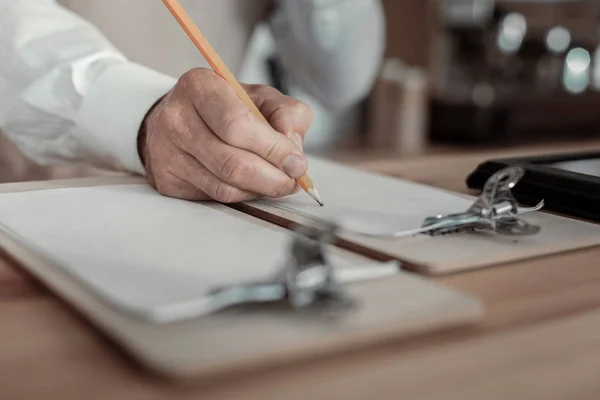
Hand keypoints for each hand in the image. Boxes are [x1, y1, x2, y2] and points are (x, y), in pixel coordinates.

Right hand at [138, 68, 312, 201]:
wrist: (182, 120)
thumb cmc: (227, 107)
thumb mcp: (261, 97)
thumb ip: (287, 115)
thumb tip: (293, 152)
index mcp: (200, 86)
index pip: (237, 124)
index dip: (273, 149)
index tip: (296, 162)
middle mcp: (177, 118)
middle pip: (232, 162)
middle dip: (272, 178)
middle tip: (292, 181)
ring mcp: (167, 152)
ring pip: (225, 186)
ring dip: (259, 190)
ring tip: (276, 182)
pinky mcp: (167, 180)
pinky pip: (215, 197)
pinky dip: (242, 195)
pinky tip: (251, 185)